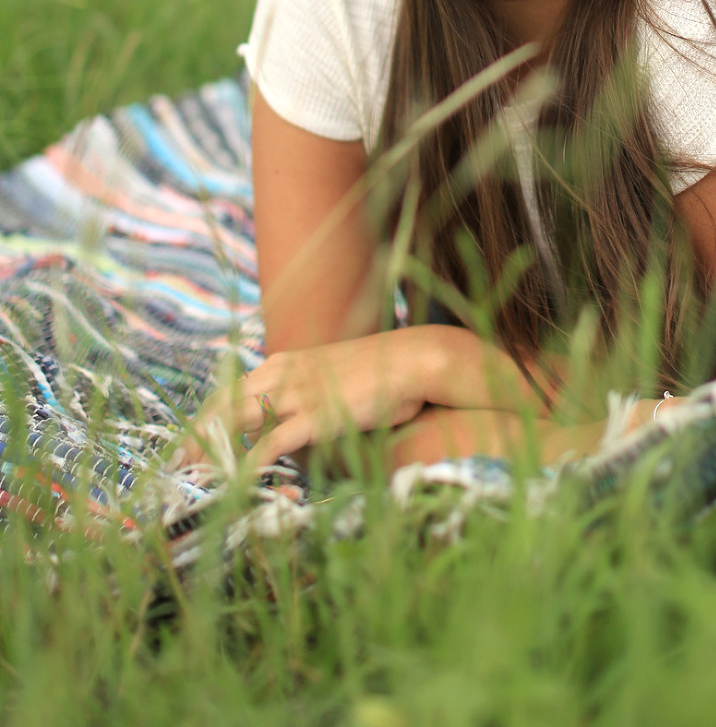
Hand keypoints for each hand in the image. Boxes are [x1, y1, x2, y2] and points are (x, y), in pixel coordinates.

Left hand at [185, 327, 439, 467]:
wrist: (411, 360)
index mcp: (281, 364)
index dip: (203, 421)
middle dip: (193, 437)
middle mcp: (280, 374)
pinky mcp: (313, 416)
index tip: (185, 446)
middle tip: (174, 467)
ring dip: (208, 450)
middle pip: (220, 405)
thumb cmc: (377, 374)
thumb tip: (279, 433)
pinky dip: (246, 465)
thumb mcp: (329, 381)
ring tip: (190, 477)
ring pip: (233, 421)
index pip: (228, 392)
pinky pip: (268, 444)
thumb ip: (299, 401)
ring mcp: (295, 394)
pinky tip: (234, 484)